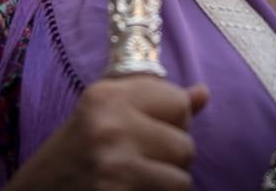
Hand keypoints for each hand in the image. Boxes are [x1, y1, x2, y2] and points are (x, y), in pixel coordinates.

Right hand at [8, 75, 208, 190]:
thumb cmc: (72, 157)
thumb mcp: (104, 117)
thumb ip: (154, 103)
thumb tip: (203, 93)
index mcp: (106, 95)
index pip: (179, 102)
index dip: (172, 123)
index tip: (148, 133)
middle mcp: (110, 125)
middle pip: (185, 144)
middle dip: (170, 160)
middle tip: (139, 165)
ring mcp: (114, 165)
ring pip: (182, 179)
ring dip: (165, 186)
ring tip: (136, 183)